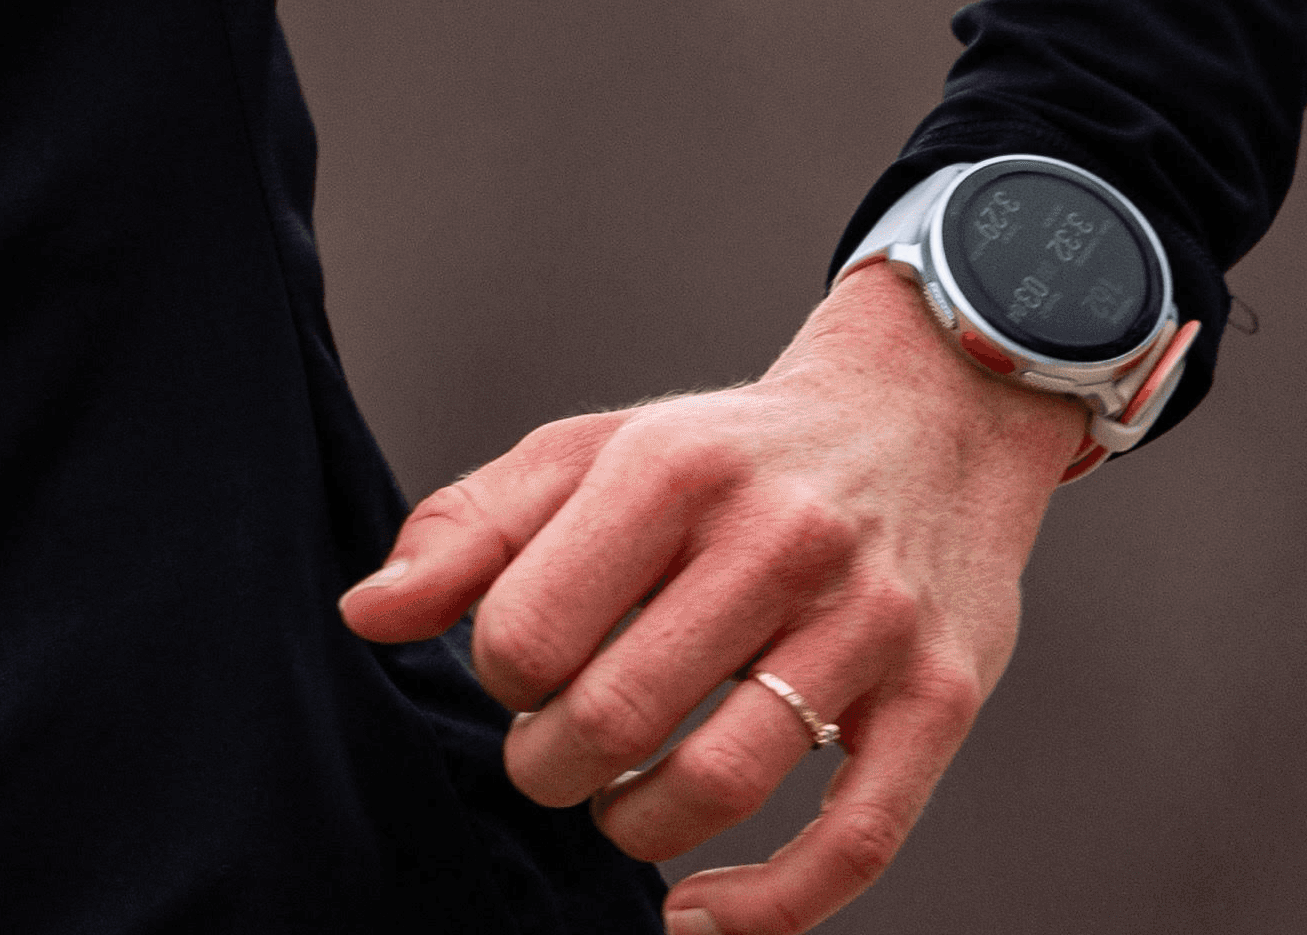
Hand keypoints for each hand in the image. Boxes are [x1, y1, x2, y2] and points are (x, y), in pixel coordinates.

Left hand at [339, 264, 1085, 930]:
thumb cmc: (725, 455)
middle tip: (551, 756)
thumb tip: (366, 615)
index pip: (531, 625)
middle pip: (617, 715)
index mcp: (669, 470)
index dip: (500, 677)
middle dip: (552, 765)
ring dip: (635, 827)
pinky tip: (699, 913)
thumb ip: (471, 529)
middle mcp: (776, 540)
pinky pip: (855, 842)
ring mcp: (866, 624)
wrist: (918, 420)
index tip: (515, 676)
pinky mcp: (940, 701)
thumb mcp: (589, 452)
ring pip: (721, 783)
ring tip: (616, 807)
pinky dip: (766, 906)